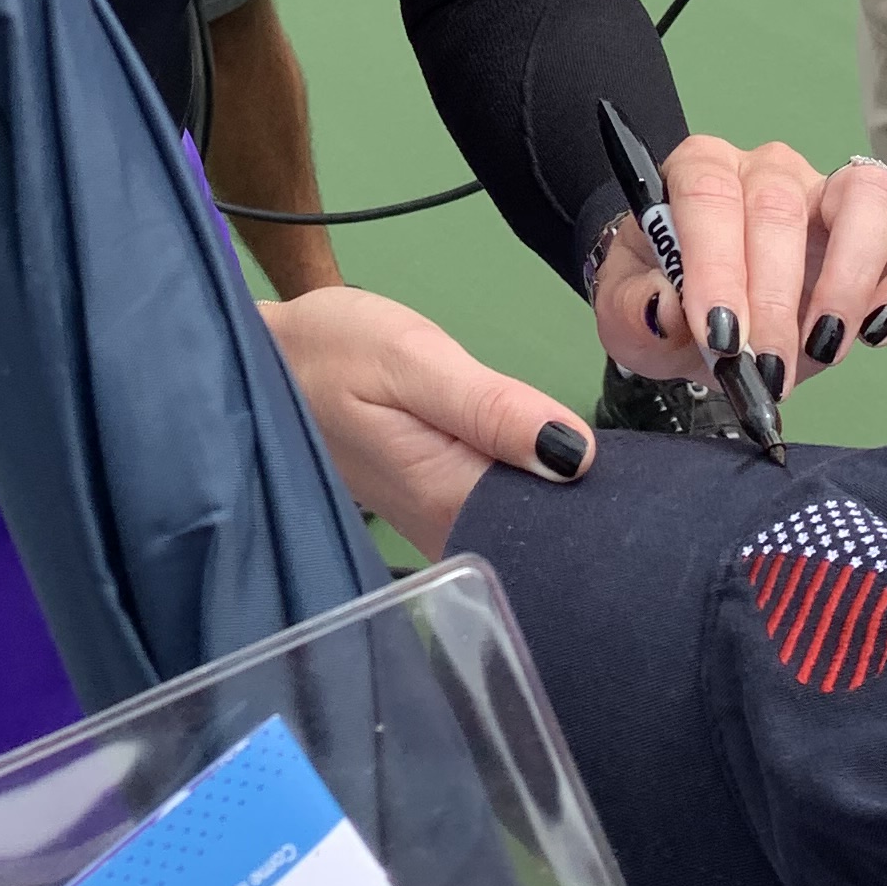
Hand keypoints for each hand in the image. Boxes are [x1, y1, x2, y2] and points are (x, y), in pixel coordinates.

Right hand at [264, 285, 592, 556]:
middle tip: (598, 449)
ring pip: (521, 521)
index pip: (549, 530)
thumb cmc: (332, 352)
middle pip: (540, 533)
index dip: (595, 503)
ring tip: (568, 446)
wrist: (265, 360)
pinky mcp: (434, 507)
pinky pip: (497, 507)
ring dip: (552, 488)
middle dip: (580, 499)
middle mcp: (445, 529)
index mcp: (447, 499)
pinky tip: (528, 453)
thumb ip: (492, 407)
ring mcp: (438, 524)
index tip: (621, 468)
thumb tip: (576, 456)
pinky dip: (522, 483)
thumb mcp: (413, 361)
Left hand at [590, 138, 886, 409]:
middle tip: (766, 371)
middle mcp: (772, 171)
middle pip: (783, 206)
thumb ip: (633, 310)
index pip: (710, 195)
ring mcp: (835, 196)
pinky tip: (878, 331)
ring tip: (826, 348)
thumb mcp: (624, 315)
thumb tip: (668, 309)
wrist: (703, 321)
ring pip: (869, 196)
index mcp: (701, 170)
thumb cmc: (667, 304)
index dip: (717, 266)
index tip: (721, 338)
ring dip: (850, 279)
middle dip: (775, 298)